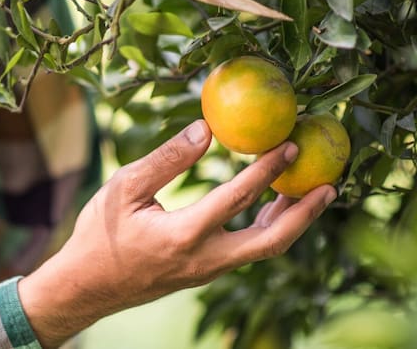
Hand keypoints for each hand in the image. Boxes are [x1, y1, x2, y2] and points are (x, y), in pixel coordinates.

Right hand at [19, 120, 336, 347]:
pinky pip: (247, 251)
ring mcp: (207, 271)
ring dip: (291, 222)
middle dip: (305, 213)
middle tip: (330, 185)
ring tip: (312, 192)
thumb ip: (168, 158)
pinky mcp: (203, 273)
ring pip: (263, 250)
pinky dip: (268, 229)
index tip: (291, 144)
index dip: (267, 169)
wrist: (85, 287)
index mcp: (183, 235)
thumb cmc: (99, 234)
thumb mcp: (124, 187)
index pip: (237, 198)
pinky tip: (272, 208)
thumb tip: (208, 128)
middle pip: (271, 241)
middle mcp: (204, 259)